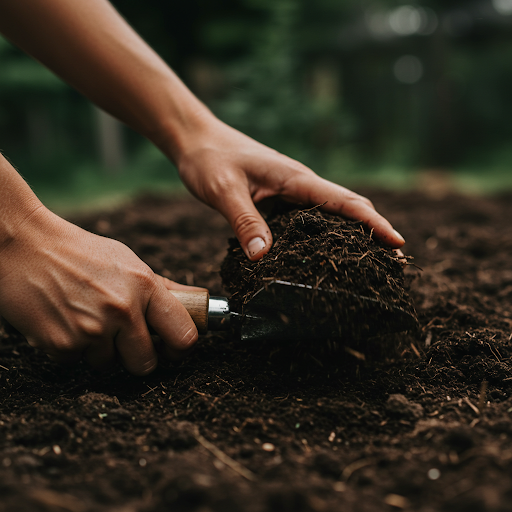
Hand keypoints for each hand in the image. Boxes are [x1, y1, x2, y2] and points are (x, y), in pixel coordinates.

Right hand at [0, 207, 198, 374]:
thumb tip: (196, 301)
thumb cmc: (81, 252)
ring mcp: (91, 330)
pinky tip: (64, 320)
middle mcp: (122, 310)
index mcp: (145, 286)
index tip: (172, 349)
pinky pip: (77, 362)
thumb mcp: (129, 262)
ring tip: (85, 318)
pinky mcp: (61, 345)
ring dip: (100, 350)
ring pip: (108, 365)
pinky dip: (72, 348)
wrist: (23, 246)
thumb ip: (162, 288)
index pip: (183, 336)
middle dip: (137, 357)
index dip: (180, 348)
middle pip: (146, 364)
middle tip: (125, 341)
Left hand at [175, 118, 404, 260]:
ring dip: (354, 232)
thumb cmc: (210, 160)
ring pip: (332, 212)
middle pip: (349, 205)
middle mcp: (300, 184)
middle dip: (374, 229)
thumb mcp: (224, 192)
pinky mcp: (281, 197)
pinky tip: (324, 251)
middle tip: (394, 261)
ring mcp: (292, 190)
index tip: (398, 243)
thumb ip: (245, 222)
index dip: (374, 222)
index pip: (345, 201)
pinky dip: (327, 231)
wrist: (197, 140)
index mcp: (295, 179)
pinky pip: (311, 216)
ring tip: (370, 261)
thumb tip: (263, 257)